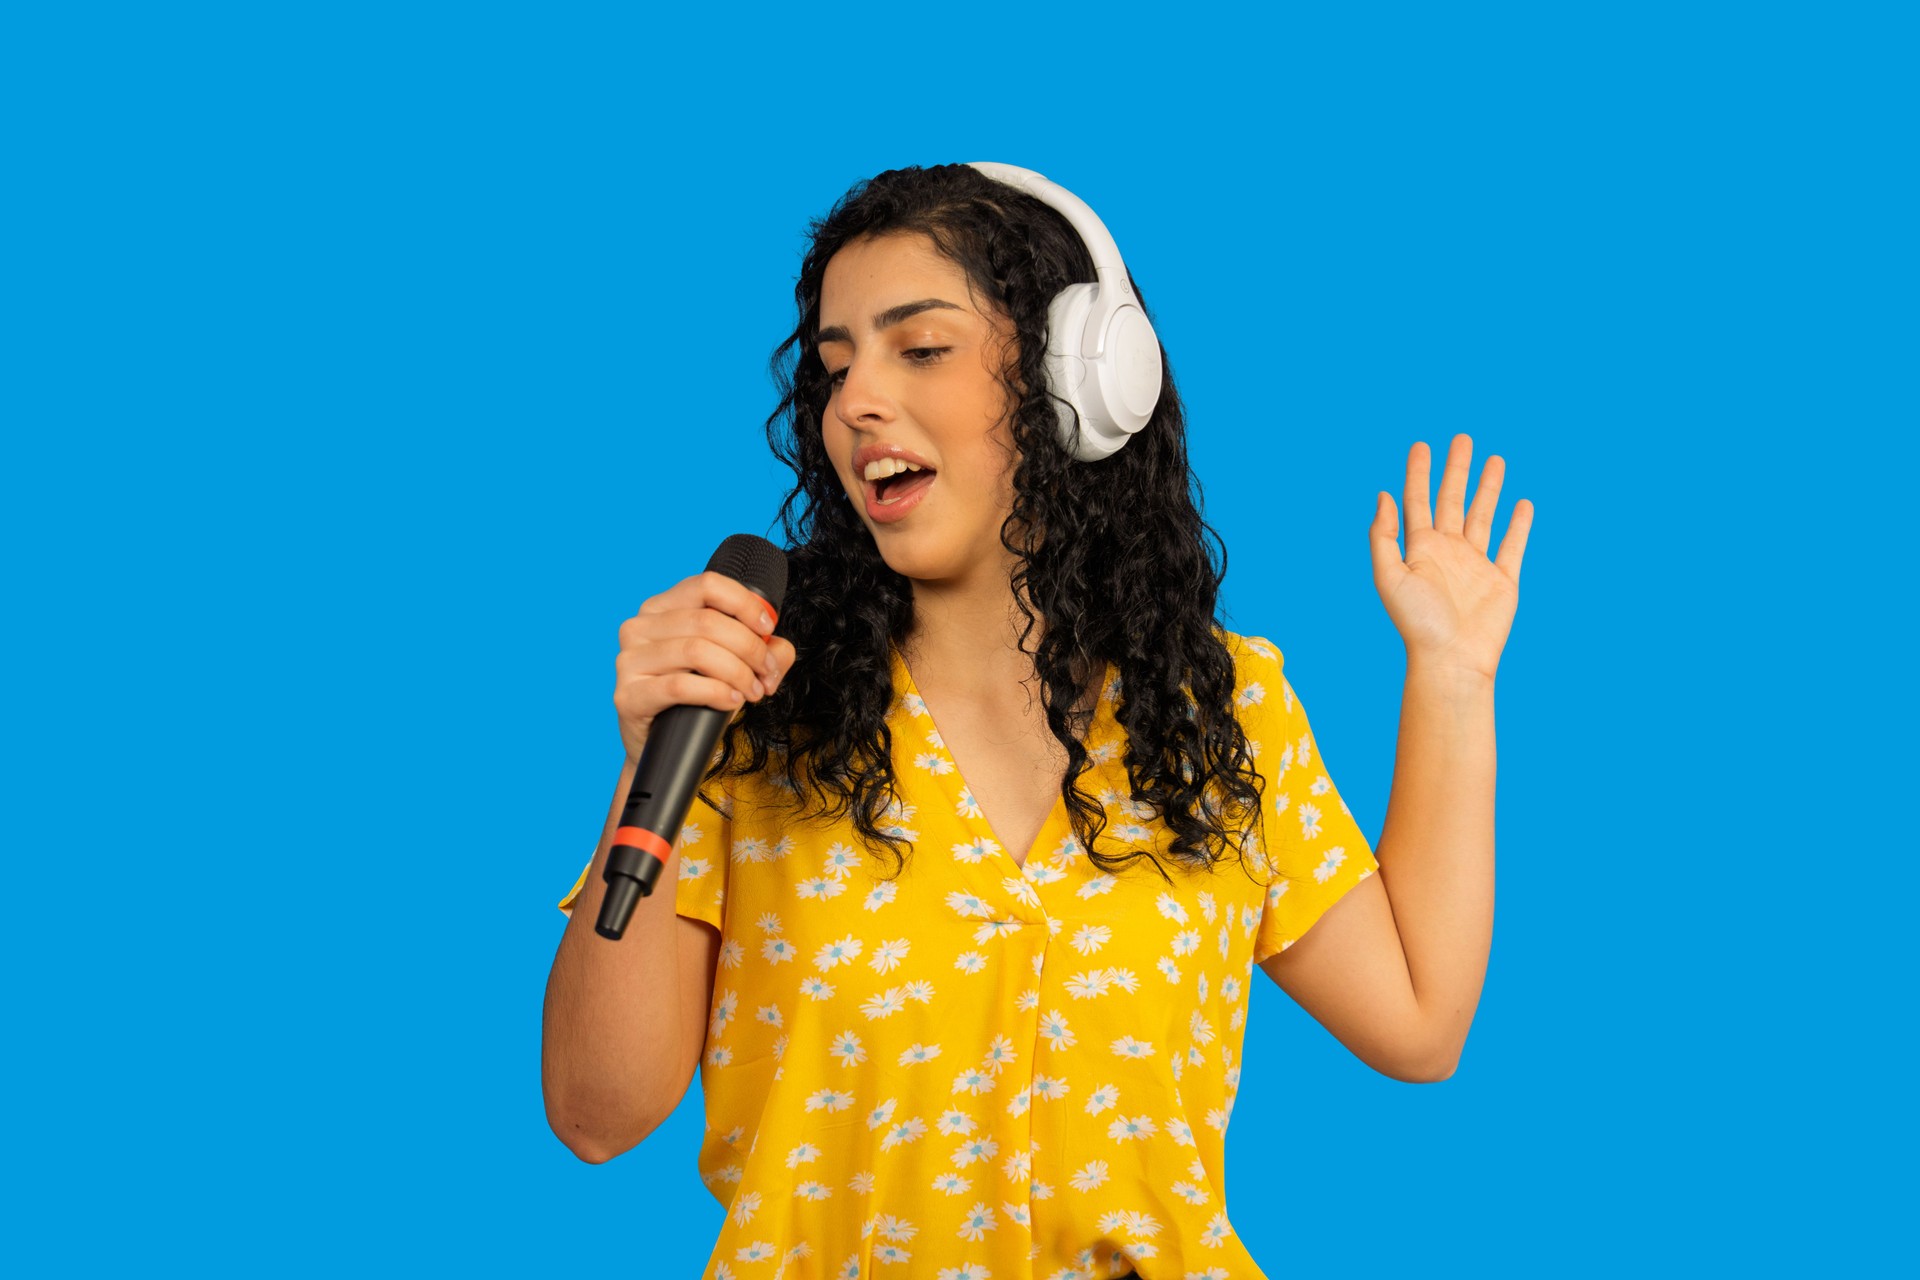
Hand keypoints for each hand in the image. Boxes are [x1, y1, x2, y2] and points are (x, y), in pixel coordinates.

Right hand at [613, 571, 797, 759]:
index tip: (768, 630)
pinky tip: (732, 701)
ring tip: (753, 692)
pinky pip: (680, 686)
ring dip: (737, 672)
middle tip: (766, 673)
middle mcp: (639, 627)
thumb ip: (763, 650)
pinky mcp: (628, 695)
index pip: (708, 585)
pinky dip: (716, 692)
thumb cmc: (695, 699)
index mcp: (662, 607)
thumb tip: (779, 647)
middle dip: (750, 648)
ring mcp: (629, 660)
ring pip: (696, 651)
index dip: (745, 604)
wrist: (661, 747)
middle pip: (708, 621)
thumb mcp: (730, 666)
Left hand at [1368, 434, 1532, 680]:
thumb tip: (1383, 494)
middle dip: (1457, 470)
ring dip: (1489, 488)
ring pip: (1484, 516)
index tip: (1421, 445)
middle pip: (1453, 500)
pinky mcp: (1503, 580)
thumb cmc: (1417, 623)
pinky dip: (1519, 525)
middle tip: (1462, 438)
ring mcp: (1476, 565)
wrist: (1452, 659)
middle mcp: (1448, 552)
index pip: (1418, 501)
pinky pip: (1513, 546)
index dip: (1418, 473)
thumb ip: (1384, 535)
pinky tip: (1523, 504)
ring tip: (1496, 459)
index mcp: (1420, 549)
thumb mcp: (1389, 576)